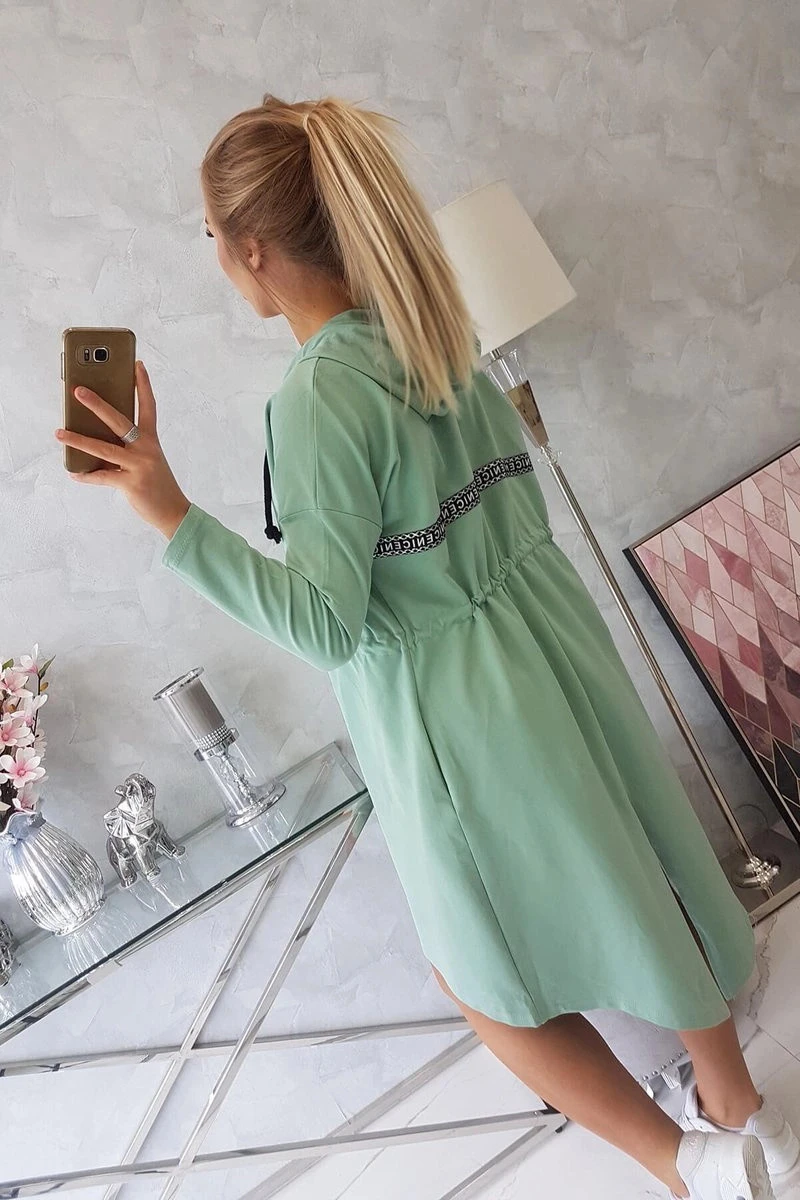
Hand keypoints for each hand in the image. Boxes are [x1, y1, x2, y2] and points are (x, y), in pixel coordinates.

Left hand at [55, 361, 190, 539]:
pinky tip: (74, 472)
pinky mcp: (131, 483)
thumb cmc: (157, 484)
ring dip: (78, 440)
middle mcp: (146, 449)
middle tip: (78, 391)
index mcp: (151, 440)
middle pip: (119, 421)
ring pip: (103, 449)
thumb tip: (95, 439)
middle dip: (97, 404)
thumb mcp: (147, 460)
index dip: (143, 385)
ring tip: (59, 432)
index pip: (148, 406)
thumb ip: (127, 447)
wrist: (173, 512)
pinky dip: (86, 475)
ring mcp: (139, 466)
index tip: (136, 365)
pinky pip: (102, 477)